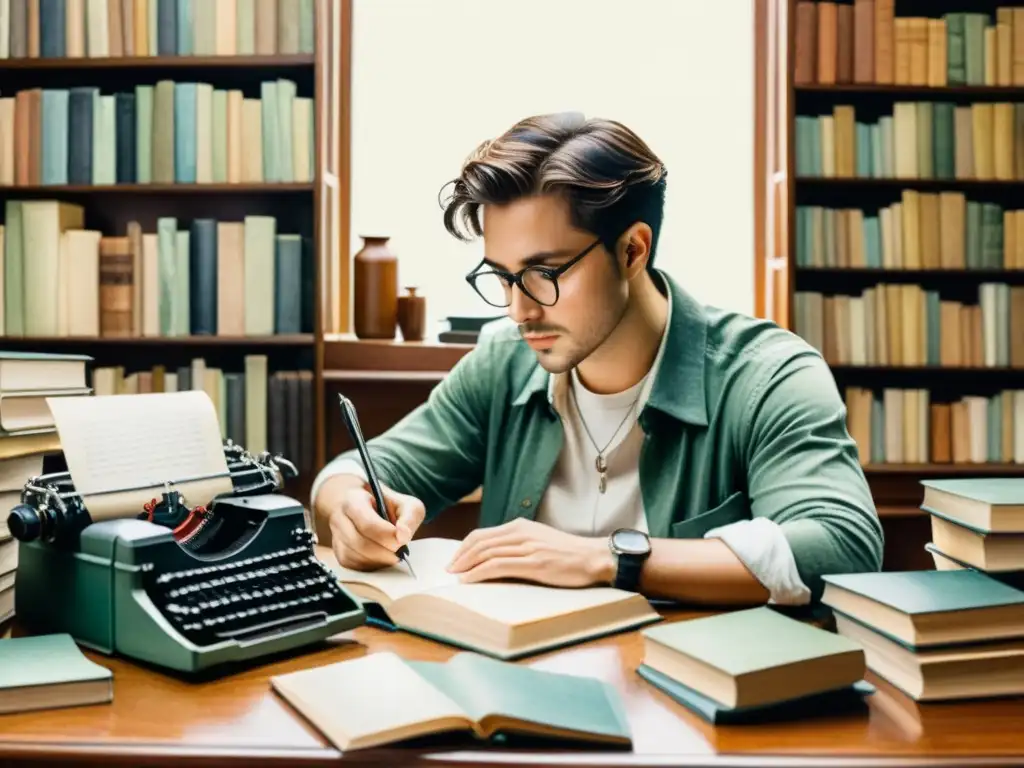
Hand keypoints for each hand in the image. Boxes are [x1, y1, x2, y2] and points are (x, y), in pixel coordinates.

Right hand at [322, 476, 424, 570]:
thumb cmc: (389, 506)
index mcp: (354, 501)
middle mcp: (339, 519)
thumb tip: (403, 536)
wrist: (367, 507)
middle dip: (385, 552)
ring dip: (380, 561)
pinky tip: (382, 558)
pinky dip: (372, 566)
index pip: (368, 524)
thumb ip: (409, 517)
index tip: (403, 540)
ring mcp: (336, 538)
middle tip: (400, 551)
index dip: (388, 536)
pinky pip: (354, 567)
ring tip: (392, 554)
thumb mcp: (406, 504)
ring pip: (356, 558)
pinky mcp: (339, 554)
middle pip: (360, 544)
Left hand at [446, 518, 615, 587]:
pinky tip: (469, 580)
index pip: (482, 534)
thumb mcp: (539, 541)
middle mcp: (521, 533)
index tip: (454, 560)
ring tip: (455, 576)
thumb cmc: (567, 554)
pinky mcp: (533, 563)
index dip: (464, 547)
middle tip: (448, 570)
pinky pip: (498, 565)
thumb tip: (495, 558)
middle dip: (460, 556)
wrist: (592, 557)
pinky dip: (479, 572)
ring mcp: (527, 547)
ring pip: (486, 553)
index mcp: (520, 526)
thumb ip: (518, 545)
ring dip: (466, 565)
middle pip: (480, 542)